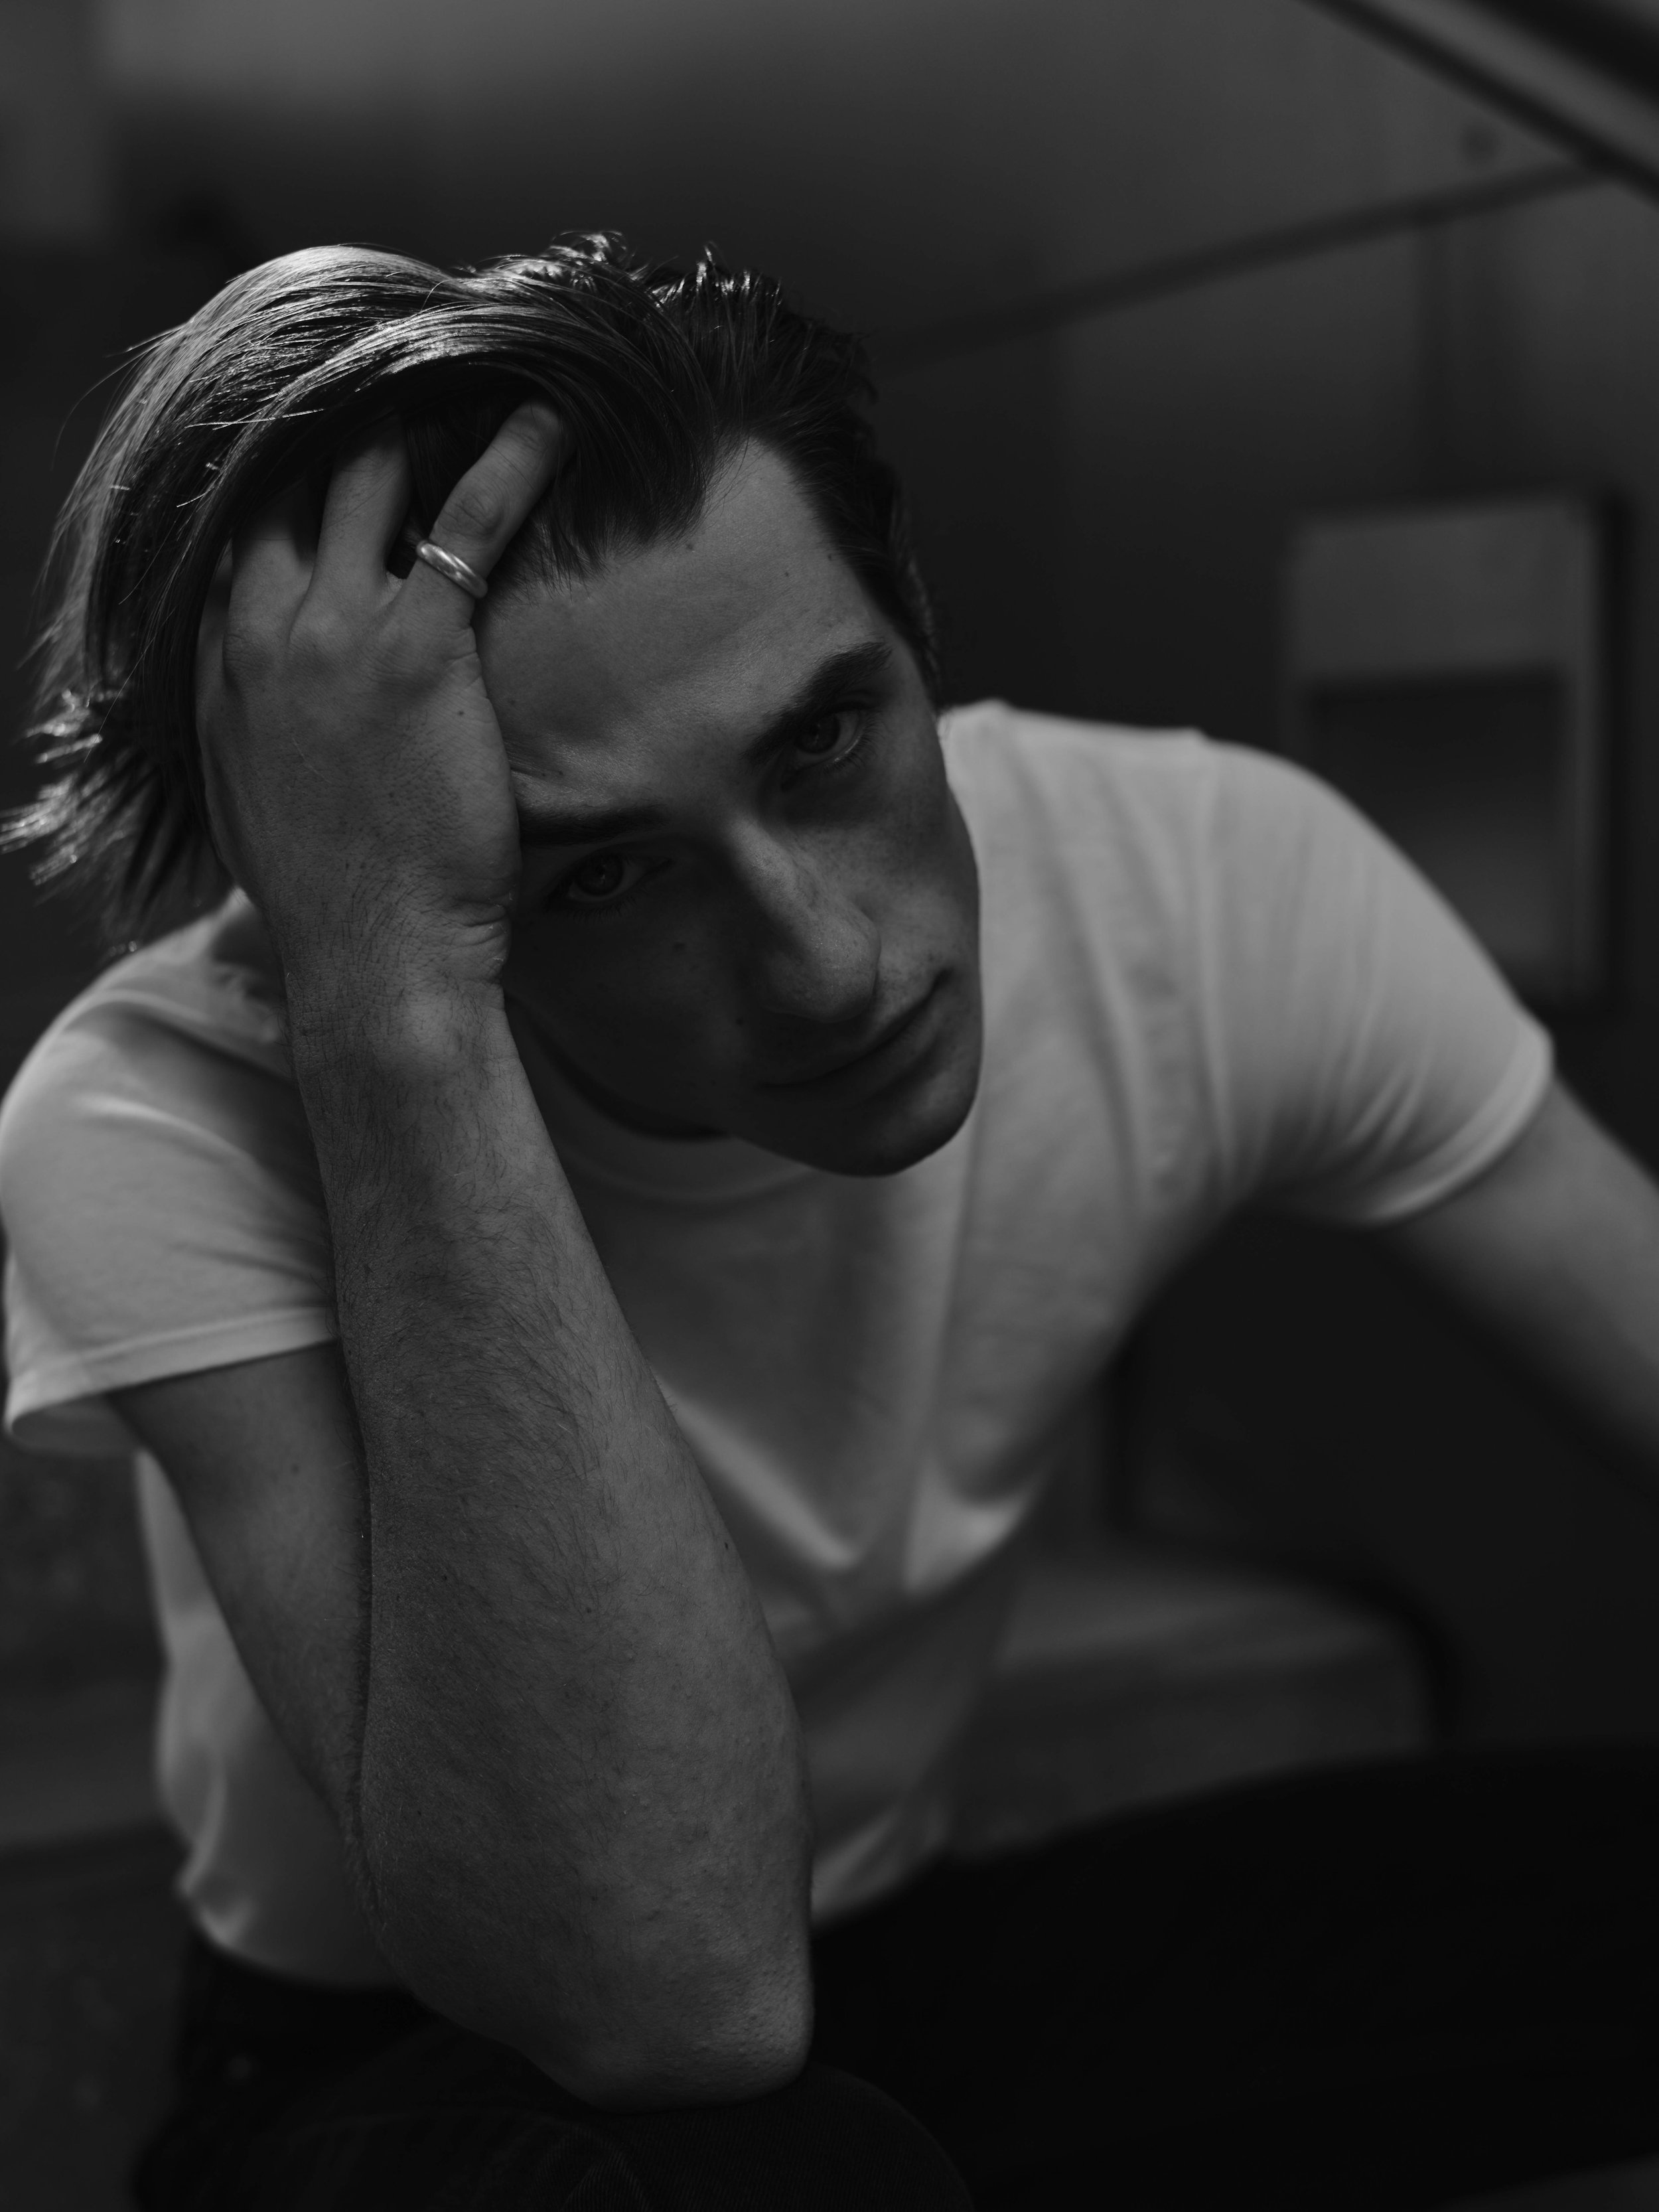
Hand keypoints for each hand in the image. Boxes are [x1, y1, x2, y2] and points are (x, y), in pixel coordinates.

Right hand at [196, 402, 564, 1000]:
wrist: (372, 959)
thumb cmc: (335, 897)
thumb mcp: (256, 798)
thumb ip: (254, 725)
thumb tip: (281, 703)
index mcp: (220, 663)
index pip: (240, 522)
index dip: (286, 461)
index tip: (329, 419)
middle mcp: (260, 630)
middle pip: (293, 475)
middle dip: (345, 408)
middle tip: (409, 363)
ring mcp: (331, 635)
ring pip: (370, 474)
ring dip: (422, 409)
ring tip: (474, 365)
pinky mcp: (413, 653)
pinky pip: (465, 523)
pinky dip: (510, 460)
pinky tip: (547, 416)